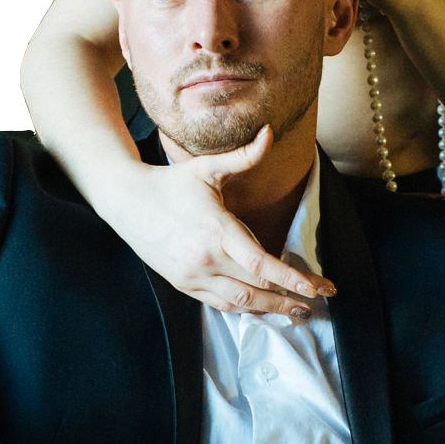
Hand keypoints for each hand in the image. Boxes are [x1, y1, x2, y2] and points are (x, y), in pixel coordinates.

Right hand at [105, 126, 334, 317]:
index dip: (293, 278)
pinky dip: (244, 308)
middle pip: (257, 288)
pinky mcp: (182, 283)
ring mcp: (192, 275)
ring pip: (240, 302)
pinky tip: (261, 307)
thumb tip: (269, 133)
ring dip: (271, 309)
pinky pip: (219, 303)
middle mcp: (205, 258)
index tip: (317, 287)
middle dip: (291, 297)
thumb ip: (243, 156)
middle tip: (317, 300)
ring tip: (296, 310)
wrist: (126, 202)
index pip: (261, 264)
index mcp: (216, 230)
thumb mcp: (205, 169)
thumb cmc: (168, 184)